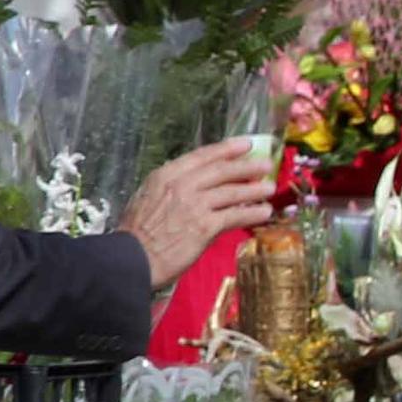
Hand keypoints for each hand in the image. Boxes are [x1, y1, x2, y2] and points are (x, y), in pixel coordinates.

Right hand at [118, 141, 278, 293]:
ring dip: (254, 190)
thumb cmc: (137, 232)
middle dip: (247, 166)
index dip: (226, 149)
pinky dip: (252, 213)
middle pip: (221, 171)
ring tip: (270, 188)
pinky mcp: (205, 226)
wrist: (131, 257)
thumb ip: (171, 187)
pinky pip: (235, 216)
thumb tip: (195, 182)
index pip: (201, 156)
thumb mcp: (148, 197)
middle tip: (266, 164)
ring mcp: (195, 205)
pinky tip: (264, 212)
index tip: (245, 144)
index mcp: (165, 175)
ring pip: (232, 192)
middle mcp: (181, 185)